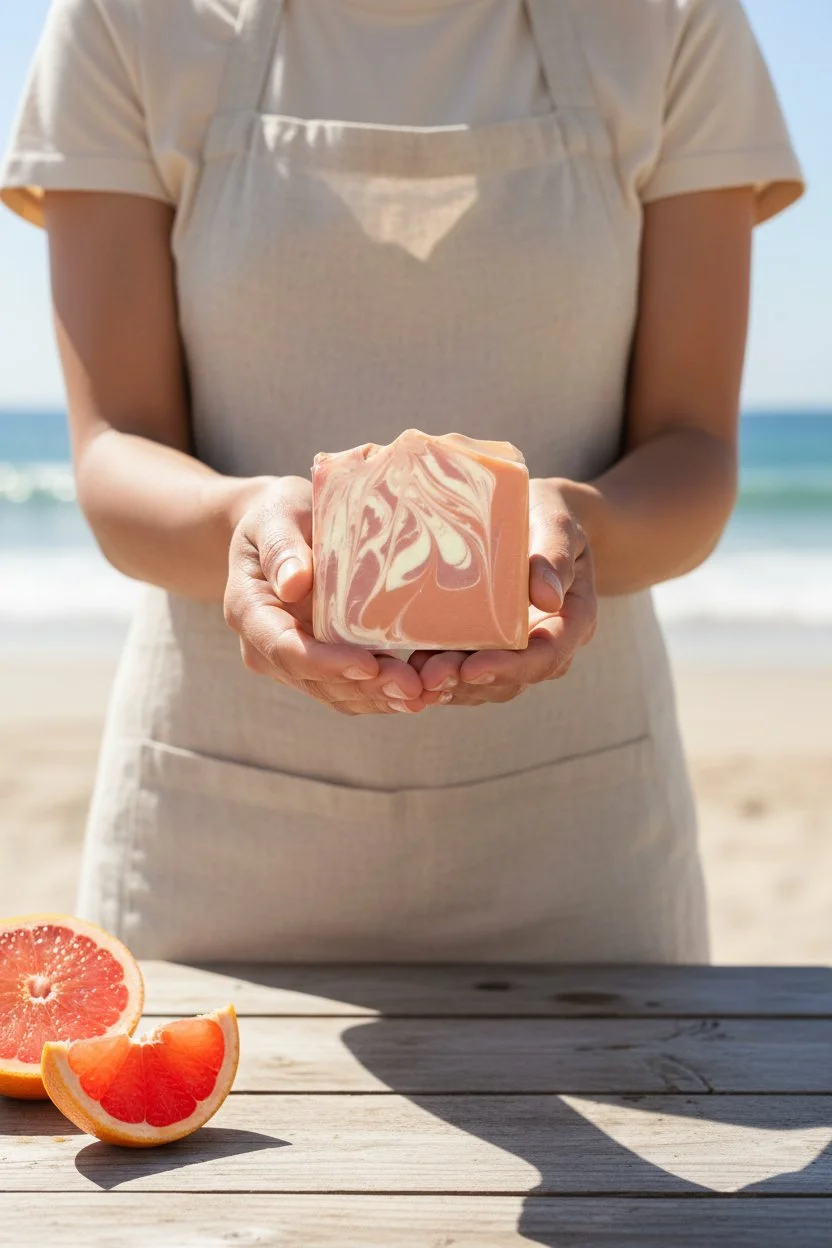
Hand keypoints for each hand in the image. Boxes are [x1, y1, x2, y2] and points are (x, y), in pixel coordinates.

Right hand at [224, 477, 425, 714]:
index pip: (285, 649)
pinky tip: (422, 691)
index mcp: (249, 611)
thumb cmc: (279, 514)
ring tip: (427, 694)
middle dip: (366, 688)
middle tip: (416, 688)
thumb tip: (293, 583)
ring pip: (336, 694)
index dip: (327, 663)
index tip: (369, 664)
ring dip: (380, 699)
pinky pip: (349, 690)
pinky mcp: (318, 666)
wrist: (279, 529)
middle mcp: (265, 647)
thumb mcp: (275, 516)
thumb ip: (282, 549)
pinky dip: (384, 695)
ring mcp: (291, 662)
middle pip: (316, 680)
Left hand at [411, 478, 597, 706]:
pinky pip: (472, 672)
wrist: (537, 515)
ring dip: (453, 687)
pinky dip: (445, 678)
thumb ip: (554, 555)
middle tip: (429, 678)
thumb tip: (548, 597)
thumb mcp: (556, 522)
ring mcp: (521, 648)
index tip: (471, 668)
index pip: (547, 656)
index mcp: (574, 617)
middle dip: (471, 683)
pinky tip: (413, 671)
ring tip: (417, 677)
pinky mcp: (494, 645)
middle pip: (514, 679)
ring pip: (491, 684)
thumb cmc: (548, 512)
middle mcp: (549, 641)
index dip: (510, 668)